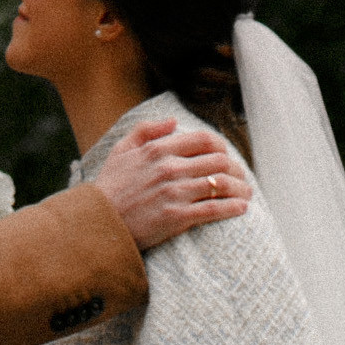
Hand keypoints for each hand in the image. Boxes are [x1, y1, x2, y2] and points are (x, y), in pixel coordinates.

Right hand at [91, 114, 250, 246]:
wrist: (98, 223)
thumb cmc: (109, 187)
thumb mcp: (121, 150)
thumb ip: (146, 130)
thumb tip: (173, 121)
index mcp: (158, 149)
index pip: (204, 140)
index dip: (222, 146)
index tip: (226, 155)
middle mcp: (170, 168)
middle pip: (219, 162)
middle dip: (237, 169)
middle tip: (242, 177)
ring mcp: (175, 192)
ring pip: (221, 184)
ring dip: (240, 188)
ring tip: (246, 193)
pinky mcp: (177, 217)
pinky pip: (214, 209)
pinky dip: (232, 207)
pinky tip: (241, 208)